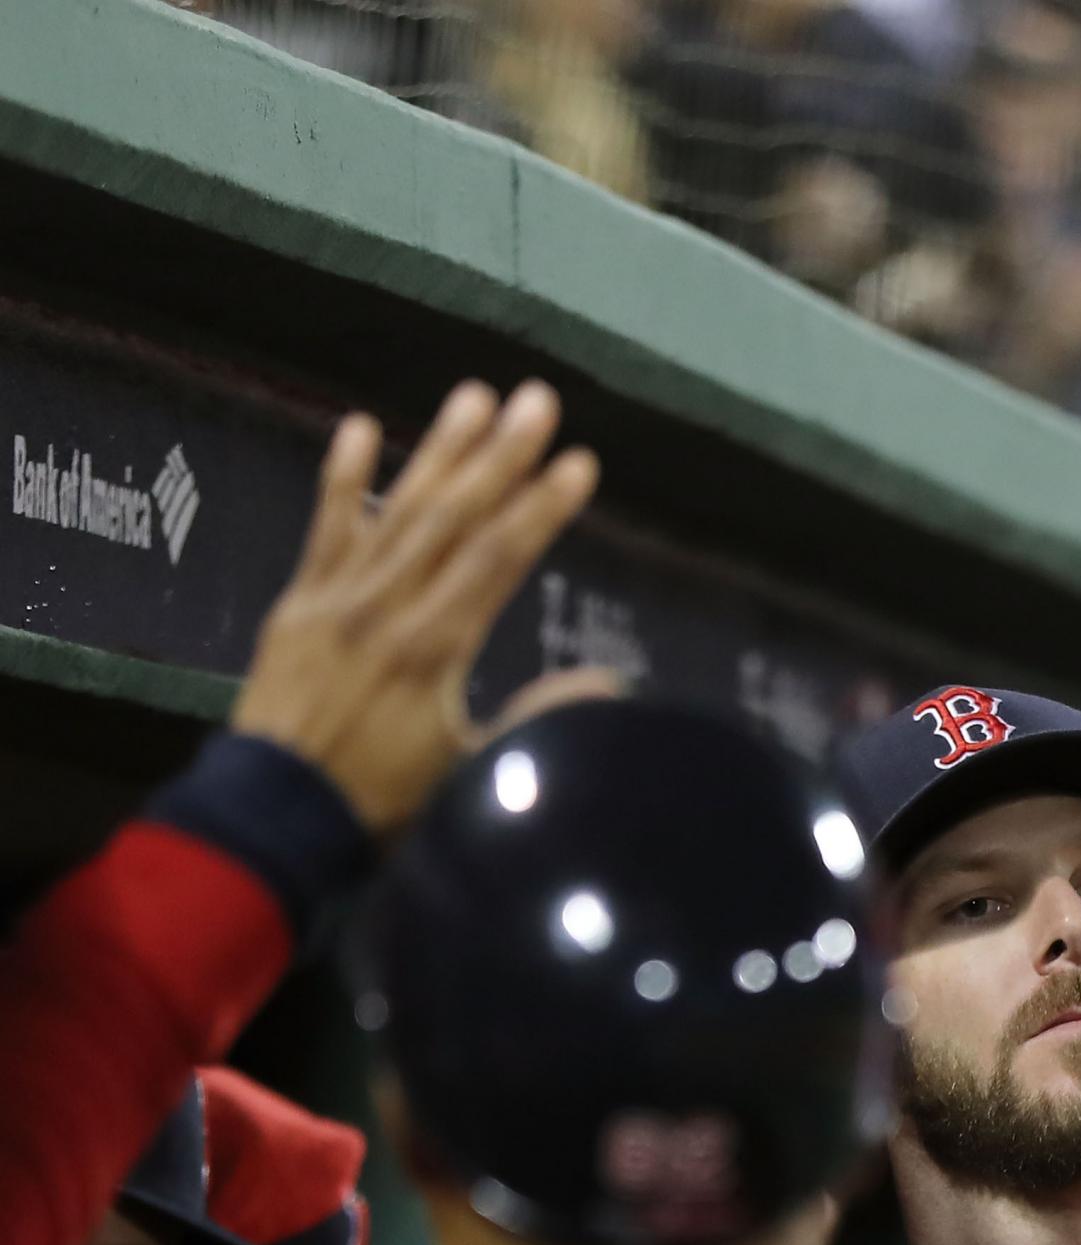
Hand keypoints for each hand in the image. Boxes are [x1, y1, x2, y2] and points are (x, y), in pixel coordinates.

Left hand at [231, 381, 599, 830]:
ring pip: (398, 511)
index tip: (578, 462)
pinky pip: (324, 528)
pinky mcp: (300, 602)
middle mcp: (387, 607)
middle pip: (454, 518)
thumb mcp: (473, 773)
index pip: (498, 560)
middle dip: (500, 457)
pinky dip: (342, 478)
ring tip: (474, 396)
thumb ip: (534, 721)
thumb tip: (609, 682)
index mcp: (435, 648)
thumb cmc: (382, 802)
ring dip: (438, 451)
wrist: (274, 814)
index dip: (541, 508)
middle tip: (536, 400)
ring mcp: (337, 597)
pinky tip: (360, 426)